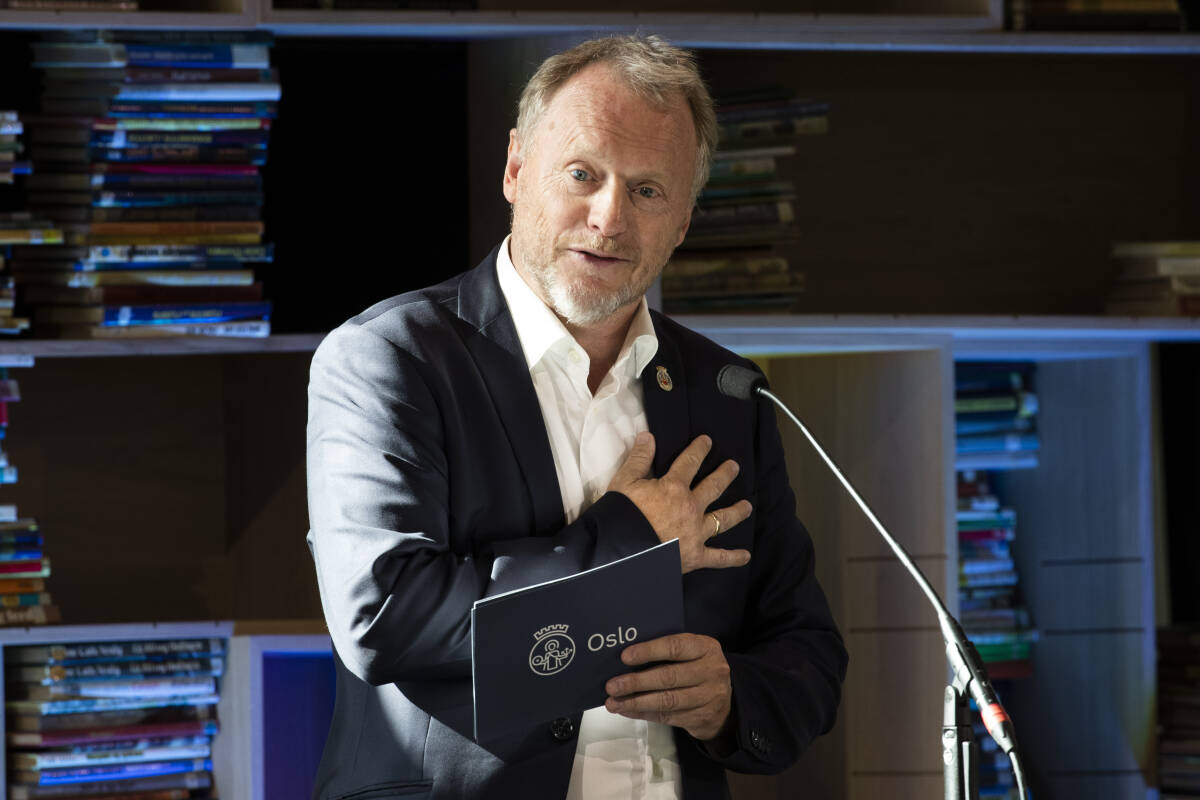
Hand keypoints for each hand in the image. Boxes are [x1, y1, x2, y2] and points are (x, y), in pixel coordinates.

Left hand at [604, 633, 733, 741]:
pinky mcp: (701, 718)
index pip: (675, 647)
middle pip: (668, 677)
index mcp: (706, 648)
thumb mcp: (693, 651)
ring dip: (636, 703)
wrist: (728, 701)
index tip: (625, 657)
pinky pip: (667, 717)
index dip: (648, 652)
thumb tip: (627, 658)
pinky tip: (628, 711)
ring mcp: (708, 697)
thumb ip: (669, 651)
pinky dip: (644, 714)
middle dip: (636, 682)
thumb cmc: (699, 669)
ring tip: (614, 703)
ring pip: (667, 701)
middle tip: (612, 686)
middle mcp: (711, 671)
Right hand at [608, 432, 751, 572]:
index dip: (699, 450)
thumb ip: (639, 458)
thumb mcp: (624, 481)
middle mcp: (691, 507)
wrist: (622, 551)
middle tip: (734, 467)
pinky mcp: (695, 556)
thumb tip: (648, 436)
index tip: (708, 441)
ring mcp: (696, 533)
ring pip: (722, 519)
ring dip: (737, 511)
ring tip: (747, 506)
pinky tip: (745, 556)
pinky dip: (732, 558)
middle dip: (725, 475)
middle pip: (713, 487)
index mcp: (674, 488)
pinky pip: (718, 558)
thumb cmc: (622, 515)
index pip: (690, 462)